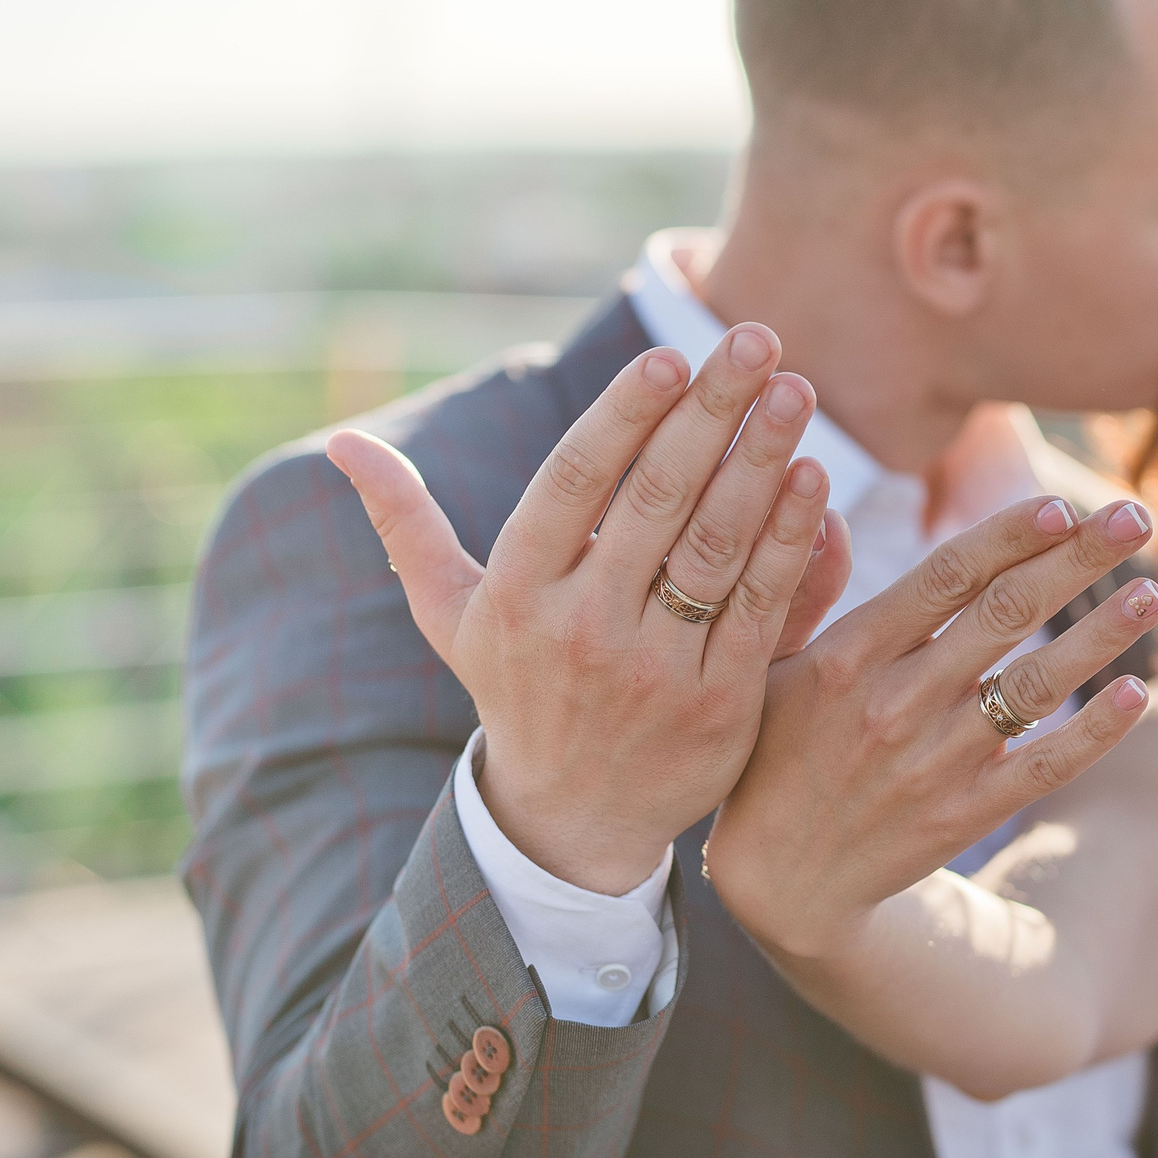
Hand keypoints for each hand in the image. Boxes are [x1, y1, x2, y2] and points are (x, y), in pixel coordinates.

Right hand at [329, 326, 853, 893]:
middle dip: (709, 412)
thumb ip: (407, 524)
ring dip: (761, 461)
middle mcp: (582, 628)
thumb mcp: (450, 614)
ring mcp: (654, 668)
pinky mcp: (718, 704)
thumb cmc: (515, 689)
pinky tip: (815, 478)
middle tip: (752, 337)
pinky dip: (791, 541)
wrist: (572, 820)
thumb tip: (343, 445)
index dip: (621, 417)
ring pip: (714, 546)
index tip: (666, 357)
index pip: (571, 485)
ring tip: (795, 388)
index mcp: (517, 595)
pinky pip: (759, 606)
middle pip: (654, 501)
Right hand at [706, 494, 1157, 959]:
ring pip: (1038, 683)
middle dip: (1079, 559)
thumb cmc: (771, 752)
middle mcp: (897, 701)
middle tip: (1137, 517)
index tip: (1063, 502)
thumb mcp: (763, 664)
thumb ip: (803, 587)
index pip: (946, 575)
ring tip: (1152, 590)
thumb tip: (824, 508)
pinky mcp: (965, 814)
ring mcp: (936, 760)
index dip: (1010, 534)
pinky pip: (1046, 765)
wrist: (779, 881)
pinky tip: (1137, 691)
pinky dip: (1095, 730)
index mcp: (849, 653)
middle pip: (1007, 613)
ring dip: (1103, 633)